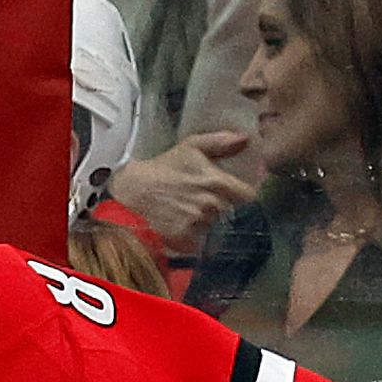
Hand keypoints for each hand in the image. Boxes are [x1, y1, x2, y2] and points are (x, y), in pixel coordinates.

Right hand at [103, 132, 252, 250]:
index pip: (248, 196)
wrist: (133, 191)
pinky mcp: (185, 239)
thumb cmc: (164, 167)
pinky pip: (199, 241)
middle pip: (231, 212)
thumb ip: (221, 142)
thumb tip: (247, 139)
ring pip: (215, 226)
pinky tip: (182, 225)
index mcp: (217, 182)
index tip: (236, 193)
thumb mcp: (192, 146)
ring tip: (191, 212)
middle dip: (223, 207)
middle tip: (205, 201)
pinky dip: (194, 236)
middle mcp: (211, 205)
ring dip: (208, 221)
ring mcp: (198, 224)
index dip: (244, 194)